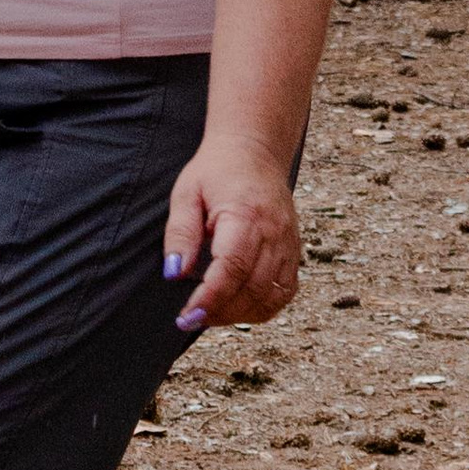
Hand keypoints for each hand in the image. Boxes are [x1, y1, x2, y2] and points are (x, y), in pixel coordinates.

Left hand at [162, 146, 299, 333]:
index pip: (232, 268)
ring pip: (272, 297)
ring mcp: (288, 244)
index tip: (187, 316)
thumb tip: (174, 274)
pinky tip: (238, 307)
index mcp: (245, 215)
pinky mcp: (294, 251)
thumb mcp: (187, 193)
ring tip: (211, 314)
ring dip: (240, 314)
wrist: (255, 150)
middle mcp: (274, 233)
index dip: (210, 298)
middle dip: (221, 312)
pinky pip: (285, 292)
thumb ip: (180, 233)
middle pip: (253, 289)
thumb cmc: (217, 170)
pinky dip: (264, 308)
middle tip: (191, 319)